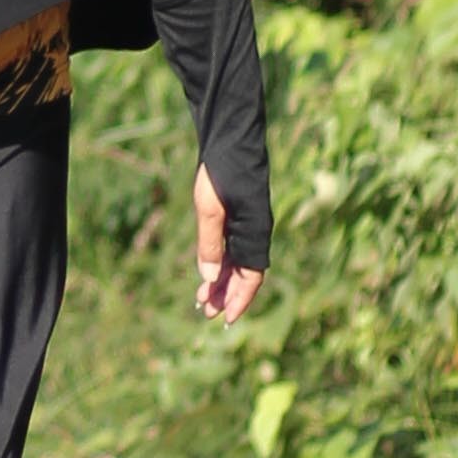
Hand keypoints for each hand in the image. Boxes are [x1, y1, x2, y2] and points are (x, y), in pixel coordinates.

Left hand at [194, 165, 264, 325]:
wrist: (229, 138)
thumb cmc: (220, 172)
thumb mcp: (210, 208)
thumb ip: (209, 243)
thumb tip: (208, 278)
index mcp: (254, 231)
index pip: (251, 276)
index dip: (240, 299)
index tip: (226, 318)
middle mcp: (253, 231)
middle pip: (243, 274)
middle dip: (226, 295)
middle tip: (205, 313)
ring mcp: (245, 224)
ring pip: (235, 262)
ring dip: (221, 282)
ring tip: (203, 300)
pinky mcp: (236, 215)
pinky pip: (230, 248)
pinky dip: (219, 263)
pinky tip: (207, 274)